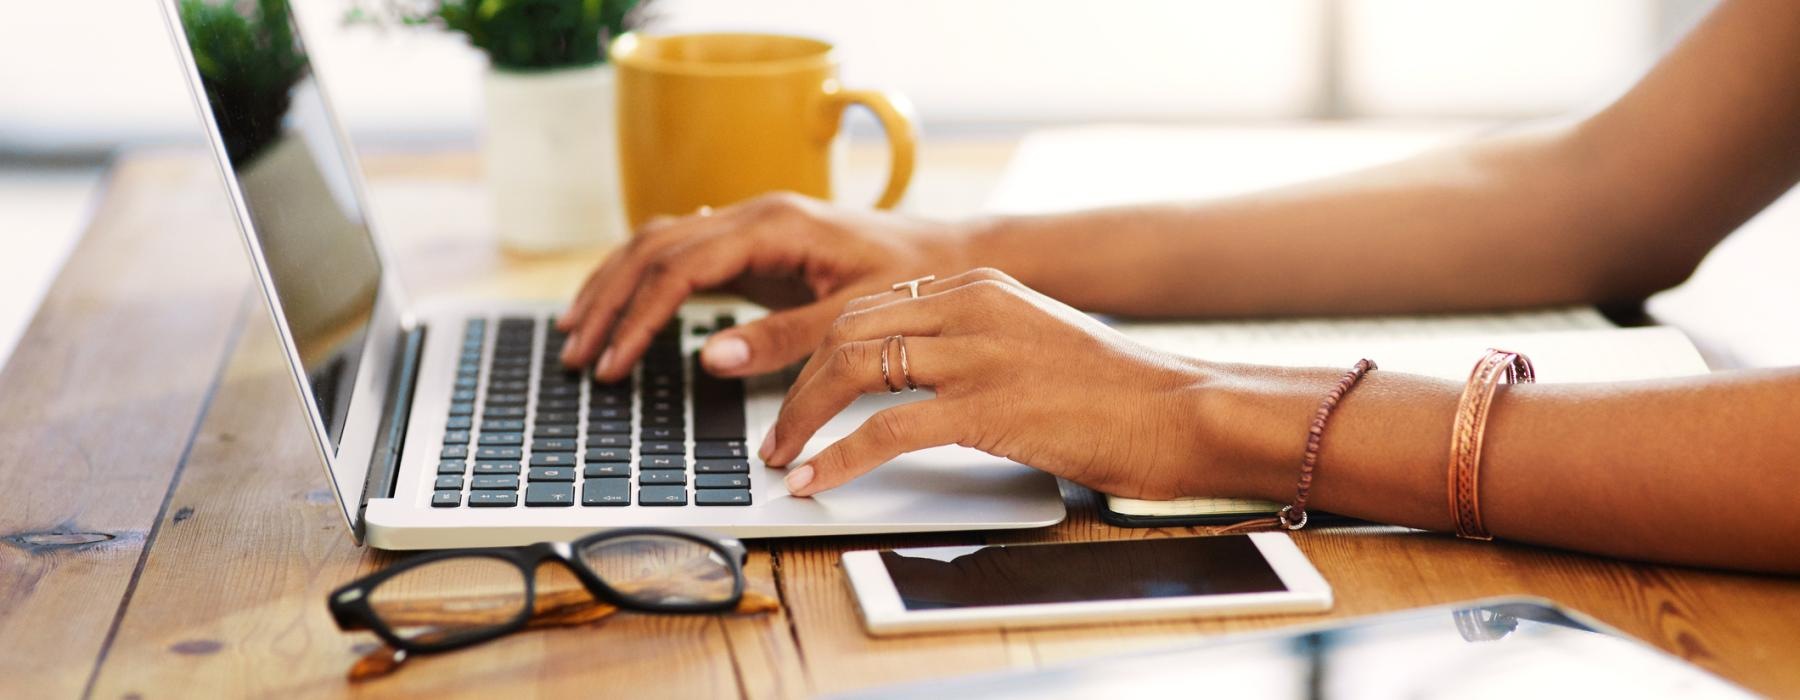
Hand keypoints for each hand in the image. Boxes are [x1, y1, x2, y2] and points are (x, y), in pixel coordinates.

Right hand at [557, 193, 969, 381]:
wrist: (952, 255)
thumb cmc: (914, 279)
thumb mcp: (854, 317)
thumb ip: (785, 338)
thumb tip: (712, 357)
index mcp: (774, 225)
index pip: (679, 267)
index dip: (637, 317)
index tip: (614, 363)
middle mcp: (754, 214)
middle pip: (652, 248)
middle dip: (608, 301)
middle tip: (577, 354)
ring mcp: (751, 225)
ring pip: (658, 243)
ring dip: (614, 286)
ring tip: (579, 332)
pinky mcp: (756, 244)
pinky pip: (682, 252)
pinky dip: (643, 279)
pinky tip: (621, 304)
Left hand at [763, 268, 1218, 499]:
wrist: (1180, 410)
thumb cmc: (1116, 391)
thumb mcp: (1034, 339)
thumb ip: (976, 341)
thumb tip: (914, 376)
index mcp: (980, 286)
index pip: (870, 306)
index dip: (817, 350)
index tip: (795, 389)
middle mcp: (971, 307)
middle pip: (848, 331)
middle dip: (797, 384)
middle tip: (776, 432)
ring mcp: (978, 353)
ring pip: (853, 369)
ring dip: (803, 418)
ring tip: (782, 457)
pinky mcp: (988, 406)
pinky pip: (885, 429)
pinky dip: (838, 457)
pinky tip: (815, 480)